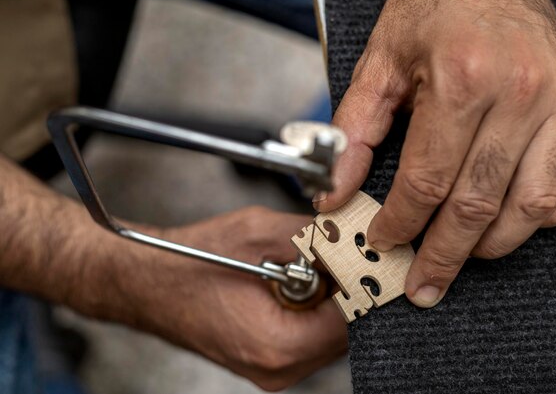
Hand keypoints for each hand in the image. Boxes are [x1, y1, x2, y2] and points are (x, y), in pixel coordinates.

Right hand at [82, 207, 346, 390]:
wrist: (145, 283)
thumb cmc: (187, 261)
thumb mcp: (257, 233)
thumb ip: (312, 236)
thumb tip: (350, 235)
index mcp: (277, 343)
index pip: (351, 317)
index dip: (360, 279)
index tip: (362, 252)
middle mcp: (279, 368)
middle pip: (346, 330)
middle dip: (344, 288)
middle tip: (333, 253)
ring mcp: (274, 371)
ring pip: (331, 335)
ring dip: (328, 299)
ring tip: (304, 267)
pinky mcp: (269, 362)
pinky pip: (310, 337)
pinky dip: (312, 310)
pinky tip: (292, 284)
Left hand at [316, 0, 555, 306]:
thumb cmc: (432, 8)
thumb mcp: (379, 65)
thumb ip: (352, 133)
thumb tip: (333, 193)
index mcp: (462, 83)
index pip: (427, 182)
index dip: (401, 223)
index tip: (385, 242)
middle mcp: (517, 96)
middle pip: (478, 204)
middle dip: (444, 255)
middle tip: (423, 284)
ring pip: (531, 203)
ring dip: (495, 243)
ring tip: (464, 256)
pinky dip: (550, 212)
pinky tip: (520, 220)